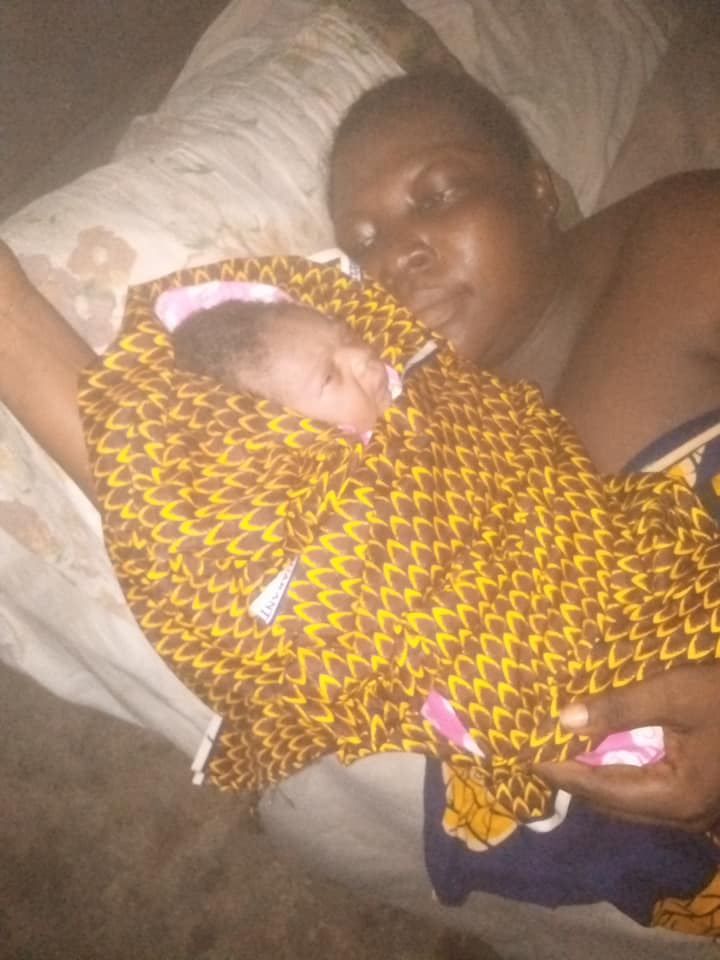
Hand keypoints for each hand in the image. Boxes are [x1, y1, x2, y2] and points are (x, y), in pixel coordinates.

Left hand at [534, 661, 719, 831]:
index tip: (523, 756)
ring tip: (559, 751)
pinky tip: (602, 752)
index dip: (559, 772)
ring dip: (594, 777)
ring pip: (630, 801)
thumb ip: (619, 709)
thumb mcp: (676, 693)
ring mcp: (694, 810)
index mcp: (676, 797)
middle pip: (613, 803)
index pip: (600, 789)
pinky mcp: (698, 795)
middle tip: (535, 753)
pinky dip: (618, 773)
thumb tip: (564, 721)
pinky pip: (647, 791)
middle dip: (573, 779)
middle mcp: (684, 815)